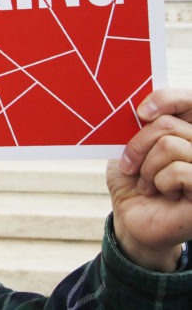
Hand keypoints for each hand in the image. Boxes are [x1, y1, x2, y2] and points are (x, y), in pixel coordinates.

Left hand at [109, 88, 191, 270]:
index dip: (167, 98)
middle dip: (139, 145)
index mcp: (188, 130)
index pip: (189, 100)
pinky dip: (160, 182)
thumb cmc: (133, 180)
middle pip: (169, 124)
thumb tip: (139, 105)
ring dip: (147, 167)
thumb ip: (140, 125)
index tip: (140, 112)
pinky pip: (179, 171)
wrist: (132, 216)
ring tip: (149, 183)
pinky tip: (164, 194)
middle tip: (131, 165)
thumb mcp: (131, 147)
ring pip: (171, 146)